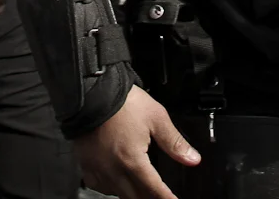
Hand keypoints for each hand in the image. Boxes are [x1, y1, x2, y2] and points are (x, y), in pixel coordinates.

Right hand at [74, 85, 200, 198]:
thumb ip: (174, 142)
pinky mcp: (86, 164)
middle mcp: (114, 170)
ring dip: (133, 194)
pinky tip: (118, 181)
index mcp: (132, 161)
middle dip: (151, 198)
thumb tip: (192, 158)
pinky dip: (112, 188)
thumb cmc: (121, 102)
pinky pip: (99, 186)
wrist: (91, 90)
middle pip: (137, 198)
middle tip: (161, 195)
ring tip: (142, 189)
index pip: (155, 191)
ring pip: (118, 194)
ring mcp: (98, 169)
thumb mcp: (156, 117)